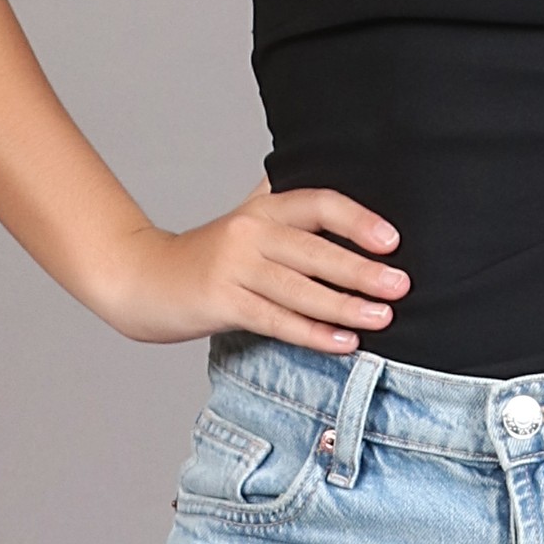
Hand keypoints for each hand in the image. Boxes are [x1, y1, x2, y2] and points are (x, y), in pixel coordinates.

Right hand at [99, 183, 406, 353]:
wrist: (141, 278)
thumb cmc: (207, 255)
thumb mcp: (246, 220)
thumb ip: (287, 209)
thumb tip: (348, 200)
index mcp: (262, 207)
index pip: (318, 203)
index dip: (357, 219)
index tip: (392, 240)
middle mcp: (249, 232)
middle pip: (314, 250)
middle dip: (362, 270)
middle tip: (401, 285)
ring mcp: (232, 267)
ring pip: (299, 289)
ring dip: (345, 306)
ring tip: (382, 318)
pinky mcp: (220, 302)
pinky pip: (275, 320)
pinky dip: (312, 333)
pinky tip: (343, 343)